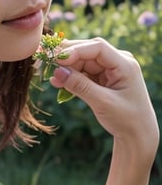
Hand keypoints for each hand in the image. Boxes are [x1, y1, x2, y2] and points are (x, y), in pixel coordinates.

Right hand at [50, 37, 158, 157]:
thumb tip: (57, 71)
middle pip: (87, 51)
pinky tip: (57, 82)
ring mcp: (109, 70)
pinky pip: (82, 73)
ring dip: (66, 68)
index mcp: (124, 64)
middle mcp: (117, 62)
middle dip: (67, 56)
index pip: (98, 48)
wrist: (137, 136)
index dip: (76, 50)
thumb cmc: (127, 120)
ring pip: (82, 62)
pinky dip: (70, 77)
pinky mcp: (102, 78)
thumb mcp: (103, 103)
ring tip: (51, 76)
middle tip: (47, 59)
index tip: (58, 59)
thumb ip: (80, 86)